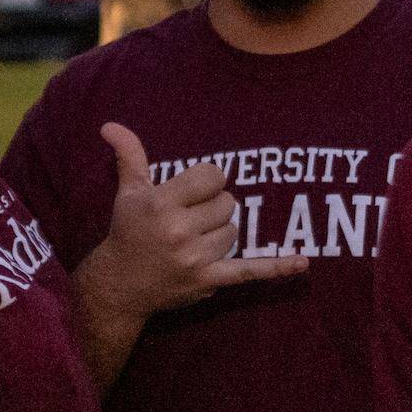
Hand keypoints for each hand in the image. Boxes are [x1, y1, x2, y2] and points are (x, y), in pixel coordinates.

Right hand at [83, 122, 305, 320]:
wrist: (120, 286)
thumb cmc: (128, 232)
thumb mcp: (128, 192)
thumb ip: (129, 155)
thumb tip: (110, 125)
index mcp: (162, 203)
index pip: (212, 177)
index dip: (208, 181)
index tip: (195, 190)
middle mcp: (179, 230)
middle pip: (228, 204)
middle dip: (213, 208)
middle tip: (191, 218)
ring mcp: (195, 257)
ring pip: (234, 232)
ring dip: (220, 233)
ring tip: (194, 240)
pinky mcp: (208, 280)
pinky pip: (249, 271)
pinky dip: (276, 267)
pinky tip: (302, 262)